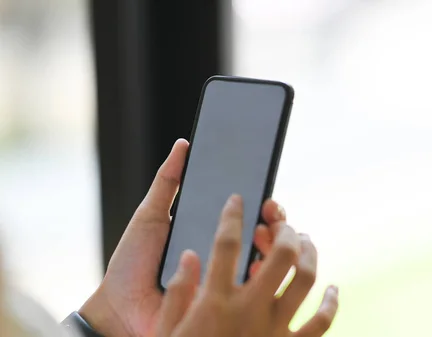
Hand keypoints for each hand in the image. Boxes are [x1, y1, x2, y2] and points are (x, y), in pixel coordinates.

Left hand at [79, 139, 280, 336]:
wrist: (118, 307)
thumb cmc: (132, 264)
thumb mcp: (150, 215)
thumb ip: (168, 181)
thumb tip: (184, 144)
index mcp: (211, 234)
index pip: (248, 216)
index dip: (263, 205)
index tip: (266, 197)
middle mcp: (225, 257)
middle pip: (266, 235)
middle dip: (276, 221)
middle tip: (269, 211)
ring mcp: (228, 281)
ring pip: (268, 261)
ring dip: (272, 243)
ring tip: (261, 232)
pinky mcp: (225, 305)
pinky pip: (254, 290)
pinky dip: (260, 273)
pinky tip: (254, 261)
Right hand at [155, 194, 338, 336]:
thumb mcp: (167, 330)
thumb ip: (178, 293)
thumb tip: (191, 256)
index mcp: (216, 301)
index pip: (226, 243)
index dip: (232, 215)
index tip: (238, 200)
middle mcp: (250, 310)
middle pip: (280, 254)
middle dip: (285, 231)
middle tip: (283, 225)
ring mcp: (274, 330)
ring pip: (304, 279)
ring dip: (310, 255)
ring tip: (307, 242)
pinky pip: (321, 324)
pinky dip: (331, 304)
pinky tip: (333, 290)